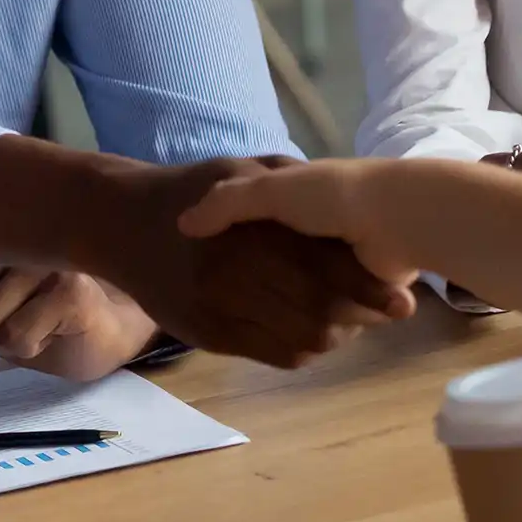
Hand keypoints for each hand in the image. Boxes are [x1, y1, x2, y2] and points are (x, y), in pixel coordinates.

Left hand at [0, 269, 158, 381]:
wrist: (107, 327)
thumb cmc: (38, 311)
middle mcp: (13, 238)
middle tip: (13, 315)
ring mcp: (42, 259)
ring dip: (4, 340)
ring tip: (35, 320)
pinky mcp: (68, 288)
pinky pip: (15, 337)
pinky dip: (29, 346)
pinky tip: (52, 330)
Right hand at [74, 156, 415, 369]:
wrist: (119, 224)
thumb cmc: (185, 188)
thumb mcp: (235, 167)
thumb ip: (282, 180)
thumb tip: (341, 198)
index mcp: (250, 230)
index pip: (323, 268)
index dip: (365, 286)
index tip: (402, 296)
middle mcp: (235, 274)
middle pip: (319, 310)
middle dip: (362, 315)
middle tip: (392, 309)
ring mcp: (220, 309)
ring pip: (302, 338)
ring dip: (337, 335)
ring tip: (355, 319)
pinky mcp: (210, 336)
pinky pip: (274, 354)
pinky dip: (306, 348)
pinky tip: (316, 333)